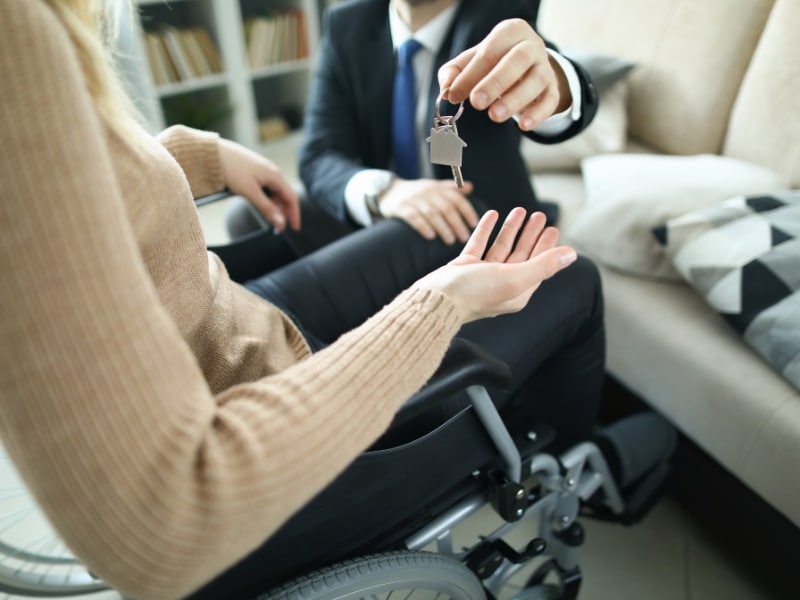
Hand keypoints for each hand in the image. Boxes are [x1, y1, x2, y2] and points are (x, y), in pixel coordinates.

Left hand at [218, 138, 299, 231]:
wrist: (215, 153)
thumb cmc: (232, 169)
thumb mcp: (250, 192)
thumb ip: (267, 208)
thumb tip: (280, 222)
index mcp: (275, 176)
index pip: (292, 198)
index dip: (294, 214)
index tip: (295, 228)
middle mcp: (273, 172)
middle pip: (285, 195)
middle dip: (284, 211)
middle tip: (278, 226)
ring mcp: (265, 170)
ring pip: (276, 191)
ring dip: (274, 205)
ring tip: (266, 214)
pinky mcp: (256, 170)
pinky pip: (267, 186)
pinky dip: (267, 198)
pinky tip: (259, 202)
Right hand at [379, 178, 478, 244]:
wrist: (387, 191)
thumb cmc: (415, 192)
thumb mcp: (432, 186)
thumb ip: (450, 188)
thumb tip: (470, 187)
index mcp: (437, 188)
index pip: (456, 198)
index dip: (466, 210)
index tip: (474, 224)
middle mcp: (427, 192)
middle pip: (446, 208)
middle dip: (457, 223)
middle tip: (464, 237)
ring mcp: (413, 199)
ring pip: (432, 214)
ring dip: (443, 228)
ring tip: (450, 241)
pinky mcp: (400, 208)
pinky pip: (413, 217)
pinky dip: (423, 226)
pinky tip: (430, 237)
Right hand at [413, 208, 576, 322]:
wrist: (437, 300)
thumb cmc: (475, 293)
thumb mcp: (515, 278)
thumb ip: (543, 264)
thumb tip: (571, 255)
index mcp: (517, 291)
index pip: (538, 266)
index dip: (546, 247)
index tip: (553, 228)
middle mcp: (502, 284)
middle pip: (521, 255)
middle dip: (531, 234)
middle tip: (539, 216)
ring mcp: (482, 275)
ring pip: (501, 247)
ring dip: (511, 229)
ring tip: (519, 210)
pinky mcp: (465, 267)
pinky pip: (479, 244)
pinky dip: (486, 229)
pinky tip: (493, 214)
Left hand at [437, 19, 570, 131]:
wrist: (526, 67)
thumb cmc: (493, 63)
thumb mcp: (470, 62)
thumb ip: (454, 72)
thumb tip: (447, 88)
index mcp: (509, 32)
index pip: (489, 51)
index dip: (470, 74)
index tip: (454, 95)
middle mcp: (531, 46)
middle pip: (518, 59)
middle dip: (495, 82)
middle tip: (477, 102)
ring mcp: (545, 67)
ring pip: (536, 80)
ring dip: (515, 99)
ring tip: (495, 116)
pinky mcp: (553, 89)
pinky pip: (550, 100)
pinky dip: (538, 114)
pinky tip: (524, 125)